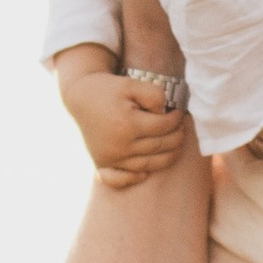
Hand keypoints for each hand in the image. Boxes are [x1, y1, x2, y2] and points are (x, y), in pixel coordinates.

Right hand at [59, 50, 186, 191]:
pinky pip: (120, 179)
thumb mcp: (132, 83)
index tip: (180, 112)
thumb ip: (154, 94)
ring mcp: (111, 157)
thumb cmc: (108, 89)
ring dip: (168, 156)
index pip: (164, 126)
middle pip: (160, 146)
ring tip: (176, 143)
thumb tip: (166, 113)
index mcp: (128, 125)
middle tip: (182, 127)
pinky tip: (147, 172)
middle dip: (177, 136)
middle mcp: (120, 146)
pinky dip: (136, 178)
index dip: (177, 118)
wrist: (80, 98)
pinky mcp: (103, 163)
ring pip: (149, 164)